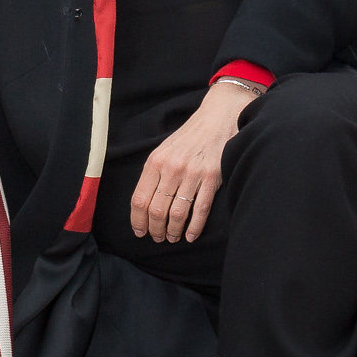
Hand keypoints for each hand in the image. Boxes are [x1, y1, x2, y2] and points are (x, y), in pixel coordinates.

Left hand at [129, 84, 253, 241]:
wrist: (219, 117)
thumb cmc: (190, 136)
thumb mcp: (165, 149)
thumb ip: (154, 173)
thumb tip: (144, 205)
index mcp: (155, 162)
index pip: (139, 199)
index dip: (137, 220)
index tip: (139, 232)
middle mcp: (171, 168)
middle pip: (157, 210)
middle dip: (155, 230)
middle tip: (158, 238)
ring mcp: (193, 173)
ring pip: (177, 213)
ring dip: (173, 231)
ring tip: (172, 238)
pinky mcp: (212, 177)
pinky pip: (200, 209)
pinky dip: (194, 227)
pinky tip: (191, 236)